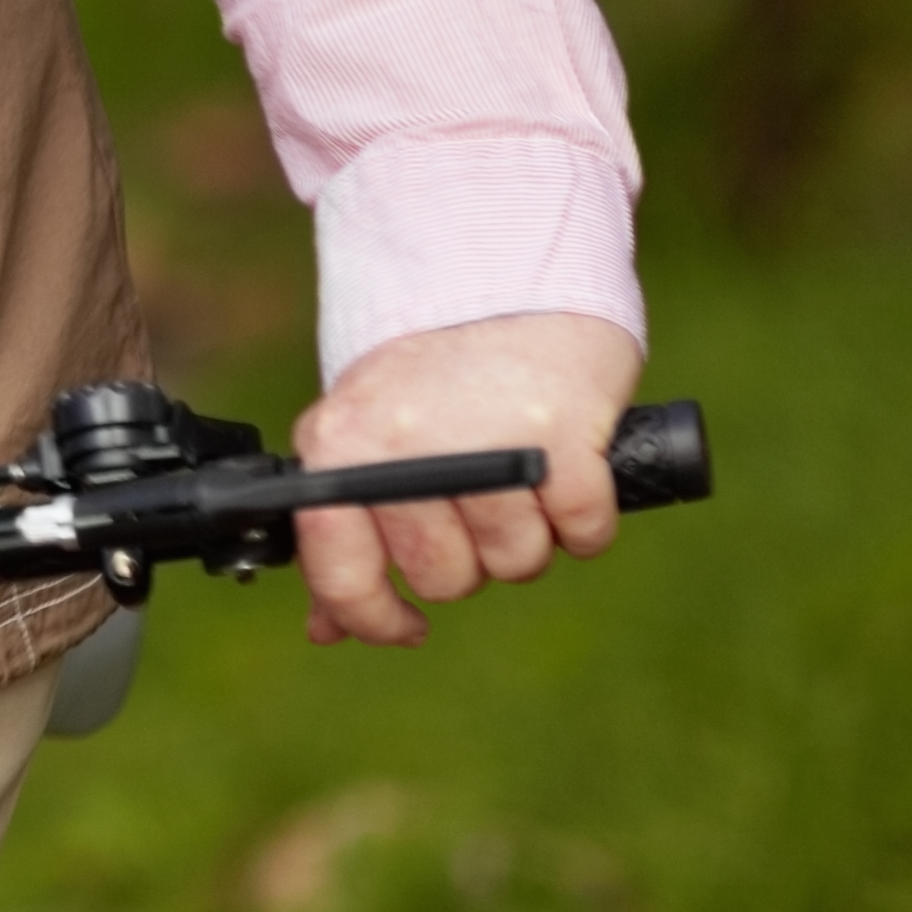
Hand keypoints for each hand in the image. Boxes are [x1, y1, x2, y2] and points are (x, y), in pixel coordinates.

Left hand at [289, 309, 648, 646]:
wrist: (506, 284)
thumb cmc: (428, 375)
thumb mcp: (360, 437)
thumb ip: (341, 530)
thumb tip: (327, 627)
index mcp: (339, 444)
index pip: (339, 569)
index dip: (371, 617)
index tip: (405, 626)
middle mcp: (402, 444)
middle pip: (445, 576)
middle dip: (467, 554)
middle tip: (473, 495)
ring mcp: (485, 441)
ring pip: (517, 562)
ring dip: (528, 532)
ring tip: (517, 468)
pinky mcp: (565, 438)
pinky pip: (583, 533)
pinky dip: (584, 517)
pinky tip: (567, 471)